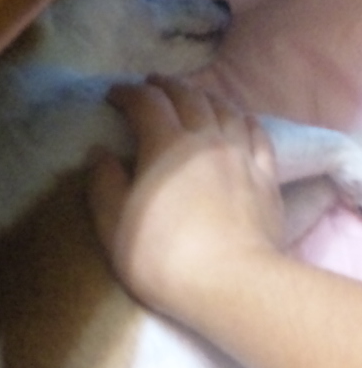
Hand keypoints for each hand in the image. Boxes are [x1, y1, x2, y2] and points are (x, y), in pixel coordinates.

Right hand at [88, 76, 283, 322]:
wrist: (232, 283)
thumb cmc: (163, 258)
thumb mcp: (113, 226)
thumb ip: (104, 184)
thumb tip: (101, 153)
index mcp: (166, 146)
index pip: (146, 103)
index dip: (127, 93)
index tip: (113, 95)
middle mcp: (206, 139)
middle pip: (188, 97)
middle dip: (166, 85)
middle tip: (151, 83)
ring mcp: (241, 155)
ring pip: (225, 109)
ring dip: (205, 96)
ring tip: (194, 95)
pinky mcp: (267, 177)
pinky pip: (258, 135)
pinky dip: (244, 119)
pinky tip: (241, 118)